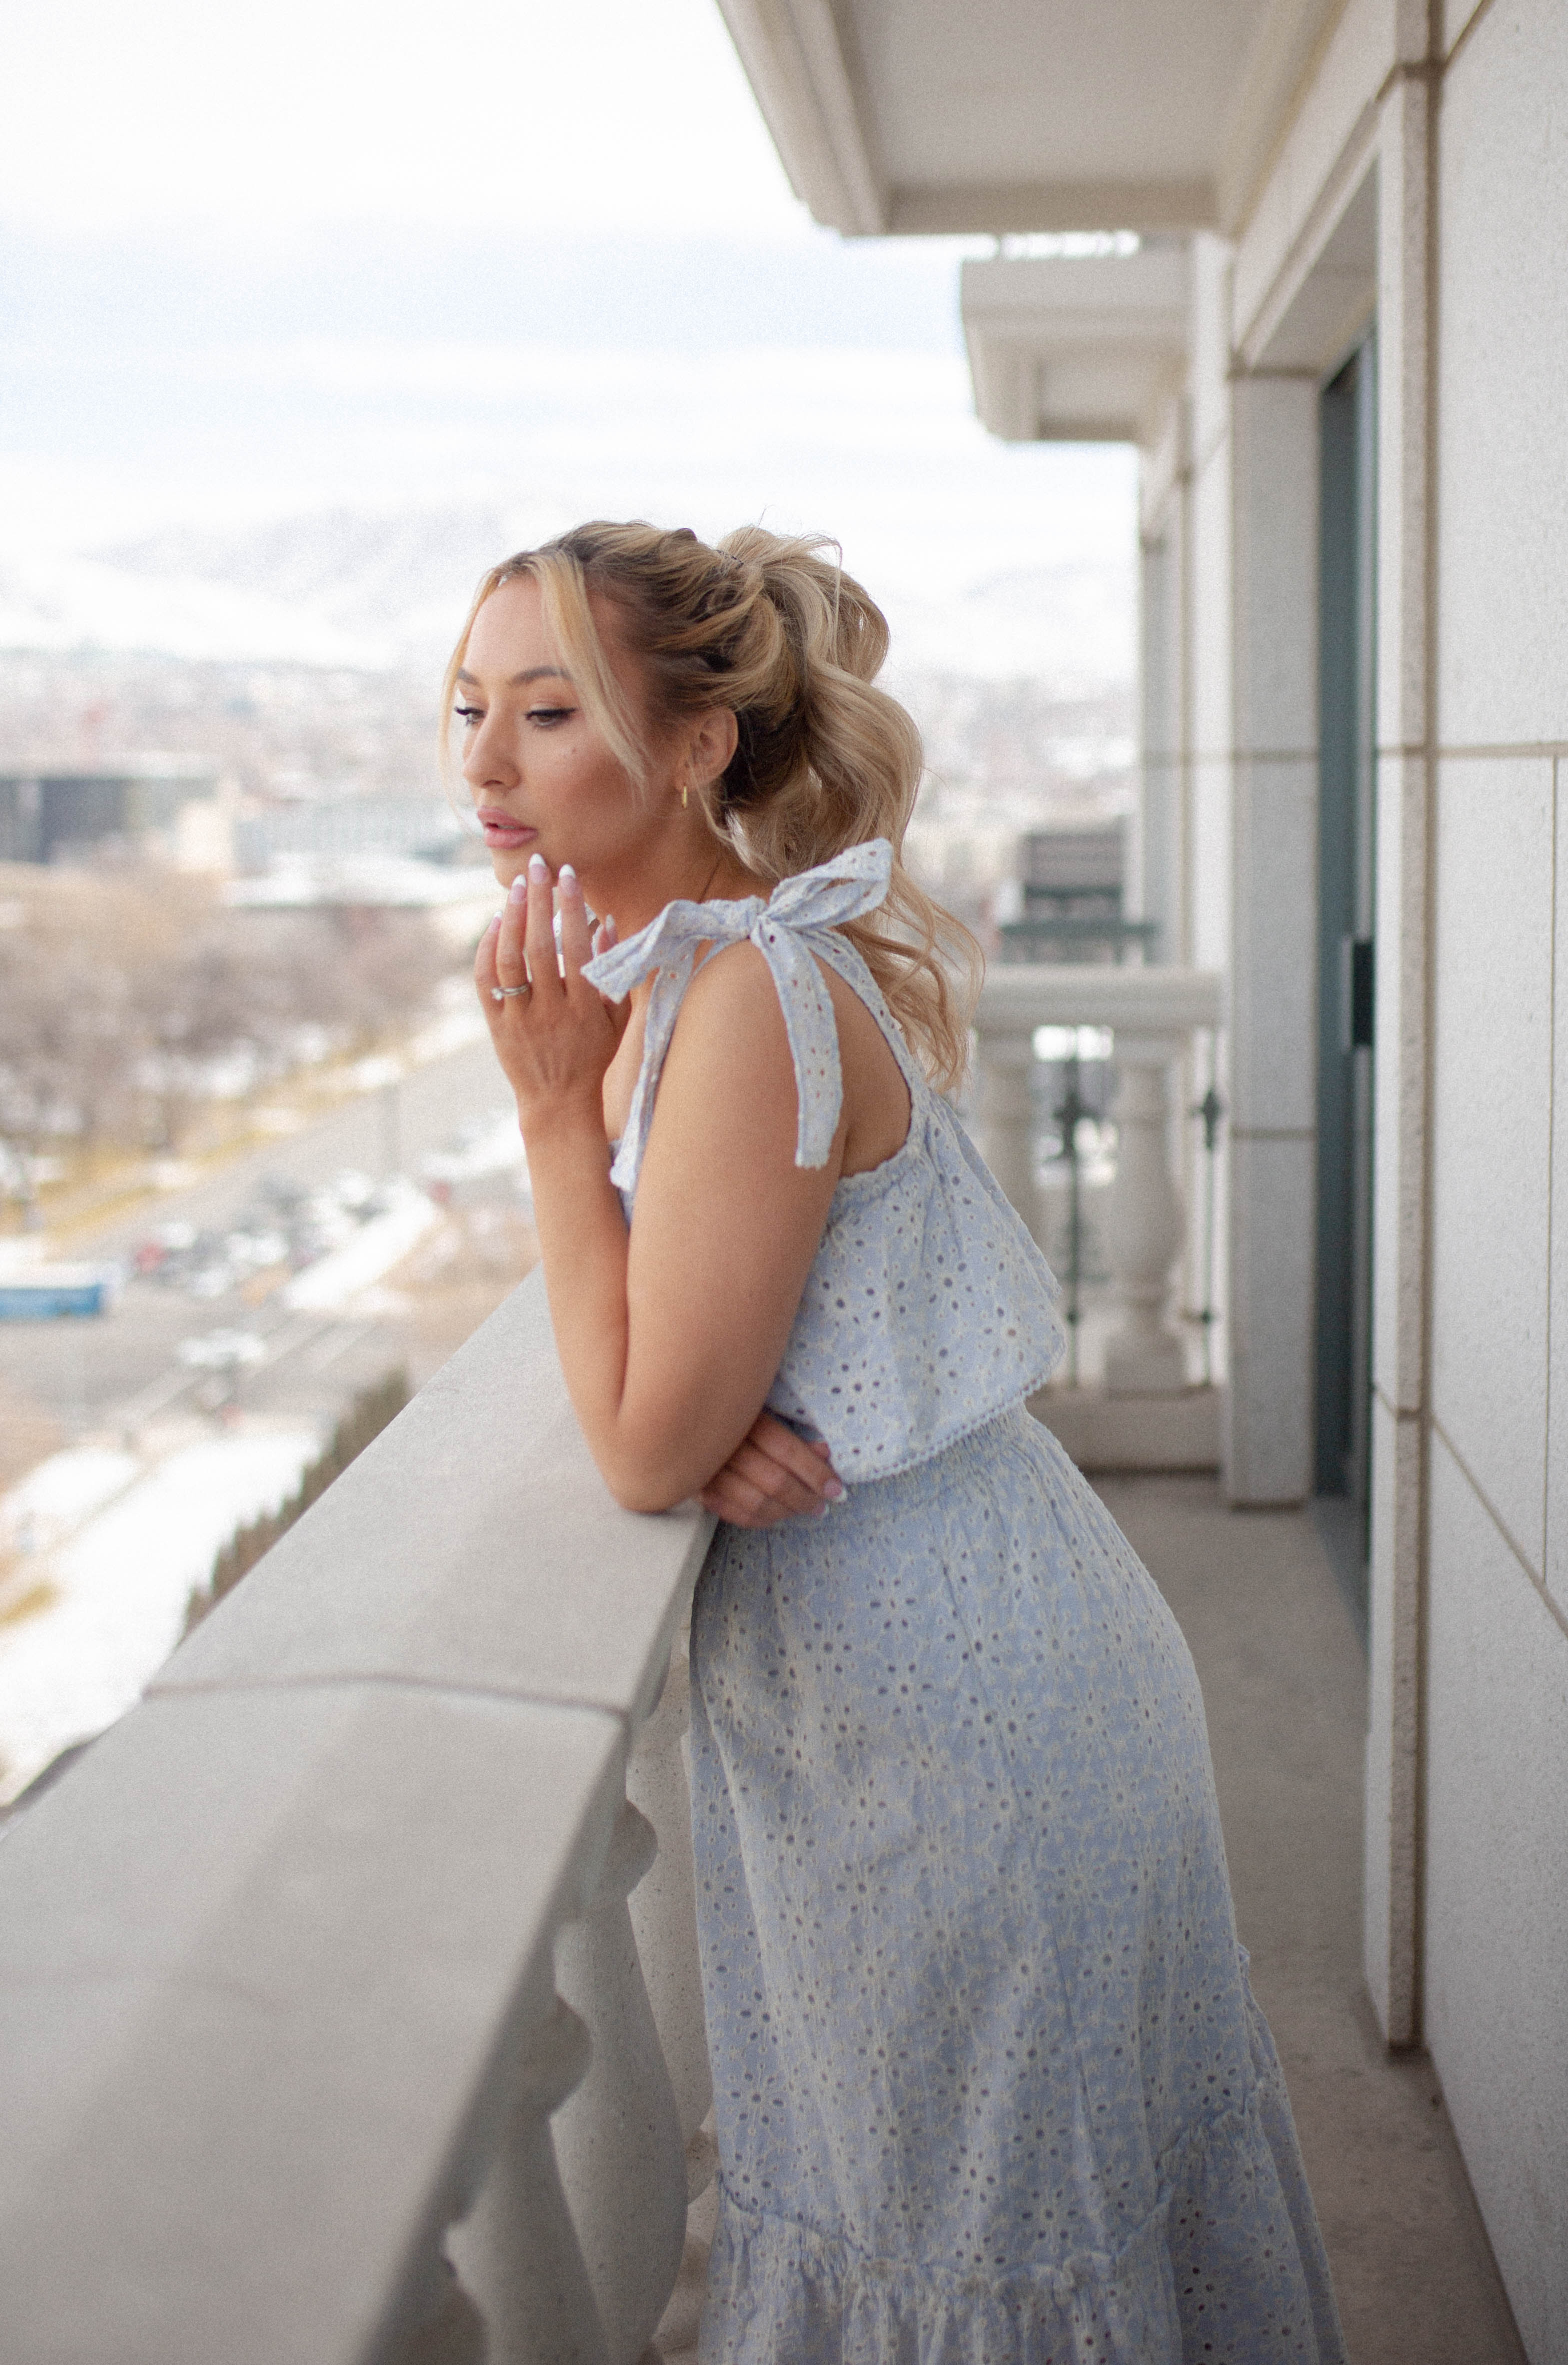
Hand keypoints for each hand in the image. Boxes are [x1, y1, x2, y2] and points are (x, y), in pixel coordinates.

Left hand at [476, 857, 629, 1130]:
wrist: (558, 1102)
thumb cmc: (593, 1054)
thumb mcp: (616, 1018)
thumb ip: (614, 971)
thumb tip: (607, 923)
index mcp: (585, 1008)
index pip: (578, 949)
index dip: (572, 908)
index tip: (568, 875)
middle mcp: (550, 1012)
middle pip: (541, 948)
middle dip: (539, 902)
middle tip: (538, 866)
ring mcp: (520, 1019)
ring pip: (510, 962)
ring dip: (512, 919)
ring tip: (516, 886)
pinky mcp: (496, 1025)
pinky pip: (486, 982)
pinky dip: (487, 950)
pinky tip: (496, 923)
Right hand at [698, 1410, 845, 1526]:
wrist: (677, 1419)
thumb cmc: (730, 1415)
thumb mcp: (763, 1415)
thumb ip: (792, 1436)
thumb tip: (824, 1454)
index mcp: (744, 1417)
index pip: (787, 1451)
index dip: (816, 1474)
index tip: (837, 1489)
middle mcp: (724, 1444)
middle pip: (774, 1481)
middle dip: (806, 1498)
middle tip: (823, 1505)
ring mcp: (707, 1469)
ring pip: (756, 1503)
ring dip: (787, 1512)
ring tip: (806, 1510)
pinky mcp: (696, 1489)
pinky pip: (734, 1514)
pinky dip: (760, 1520)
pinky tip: (777, 1516)